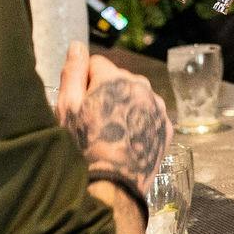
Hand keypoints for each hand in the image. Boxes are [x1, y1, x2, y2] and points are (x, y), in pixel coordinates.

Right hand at [61, 49, 172, 195]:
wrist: (111, 187)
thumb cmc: (82, 148)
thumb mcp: (67, 109)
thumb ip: (72, 72)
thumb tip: (77, 46)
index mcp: (116, 78)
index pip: (96, 63)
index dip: (84, 82)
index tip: (81, 105)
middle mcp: (142, 86)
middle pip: (118, 79)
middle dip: (106, 93)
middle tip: (94, 122)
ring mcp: (158, 107)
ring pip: (136, 96)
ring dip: (124, 106)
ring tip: (111, 133)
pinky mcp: (167, 127)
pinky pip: (150, 115)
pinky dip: (140, 122)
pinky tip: (127, 140)